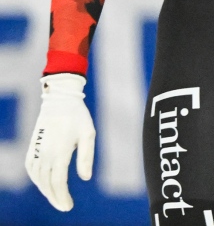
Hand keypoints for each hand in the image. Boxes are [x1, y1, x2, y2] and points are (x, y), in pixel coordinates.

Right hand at [25, 74, 95, 211]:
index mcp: (60, 152)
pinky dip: (36, 179)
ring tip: (56, 198)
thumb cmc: (78, 117)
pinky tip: (43, 184)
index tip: (68, 206)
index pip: (58, 182)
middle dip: (55, 197)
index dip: (62, 196)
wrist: (59, 100)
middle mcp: (45, 153)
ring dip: (45, 190)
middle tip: (64, 207)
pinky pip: (30, 168)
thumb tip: (85, 178)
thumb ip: (86, 157)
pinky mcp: (32, 146)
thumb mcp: (88, 135)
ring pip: (37, 178)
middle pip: (47, 183)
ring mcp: (36, 150)